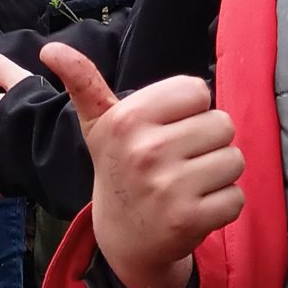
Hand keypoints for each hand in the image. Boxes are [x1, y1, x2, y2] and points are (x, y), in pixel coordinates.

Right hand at [40, 41, 242, 287]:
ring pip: (234, 159)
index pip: (197, 90)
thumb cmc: (120, 169)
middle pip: (222, 123)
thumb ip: (83, 81)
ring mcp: (169, 187)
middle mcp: (146, 150)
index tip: (166, 130)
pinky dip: (223, 204)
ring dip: (218, 174)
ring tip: (189, 183)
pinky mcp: (190, 220)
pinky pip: (236, 197)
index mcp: (127, 119)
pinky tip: (196, 207)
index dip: (189, 110)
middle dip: (207, 142)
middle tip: (180, 160)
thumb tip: (51, 49)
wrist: (122, 238)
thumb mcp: (99, 125)